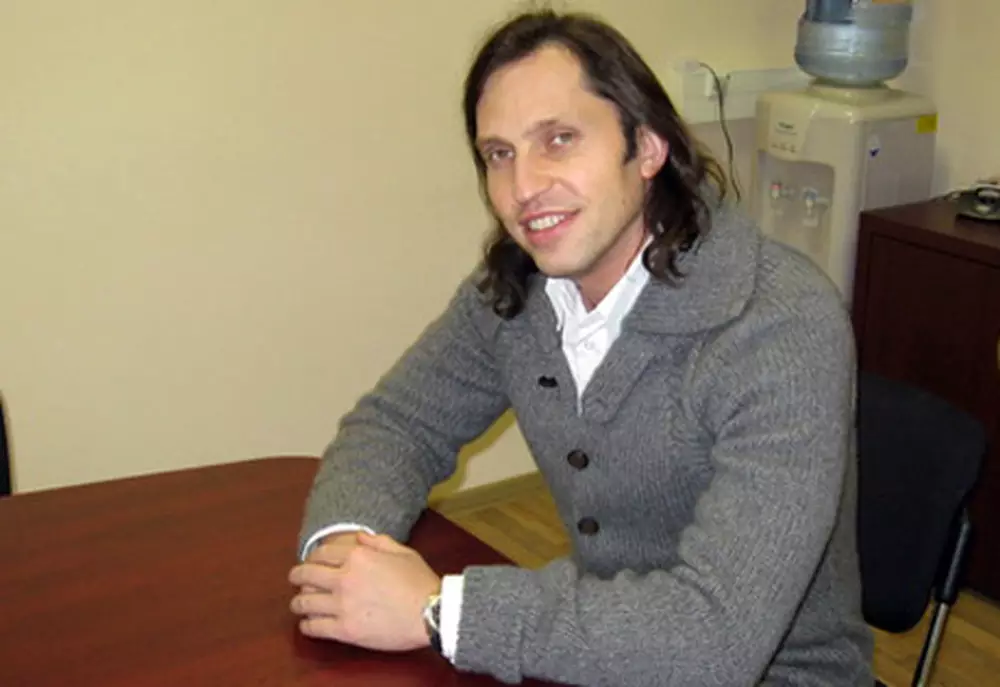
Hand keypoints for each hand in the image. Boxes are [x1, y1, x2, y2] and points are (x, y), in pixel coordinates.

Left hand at [288, 531, 441, 651]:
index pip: (321, 553)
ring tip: (298, 604)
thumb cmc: (420, 582)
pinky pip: (314, 627)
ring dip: (297, 602)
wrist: (432, 613)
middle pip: (306, 575)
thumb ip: (377, 541)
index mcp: (358, 556)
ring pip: (305, 602)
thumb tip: (358, 536)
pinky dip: (306, 625)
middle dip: (296, 576)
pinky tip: (308, 624)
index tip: (310, 561)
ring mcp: (343, 605)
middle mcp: (345, 578)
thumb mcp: (402, 552)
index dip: (311, 557)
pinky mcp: (345, 630)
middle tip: (294, 579)